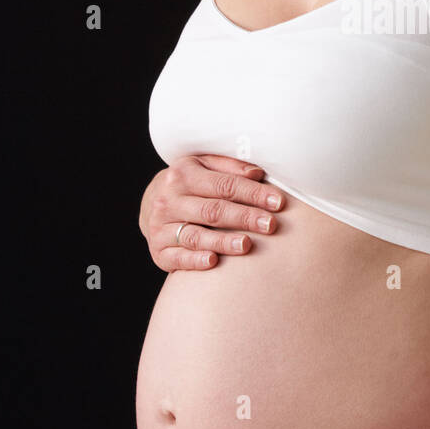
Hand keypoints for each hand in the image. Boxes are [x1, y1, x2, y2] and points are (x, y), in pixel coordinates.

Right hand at [139, 154, 285, 270]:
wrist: (151, 205)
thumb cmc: (190, 185)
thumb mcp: (205, 166)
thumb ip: (231, 168)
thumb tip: (258, 174)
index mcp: (183, 174)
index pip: (224, 184)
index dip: (253, 194)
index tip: (278, 202)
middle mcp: (169, 200)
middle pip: (212, 210)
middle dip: (244, 218)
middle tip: (270, 225)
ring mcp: (161, 226)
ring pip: (195, 235)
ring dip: (223, 241)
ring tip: (247, 245)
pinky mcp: (158, 250)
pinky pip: (177, 257)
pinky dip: (195, 260)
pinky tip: (213, 262)